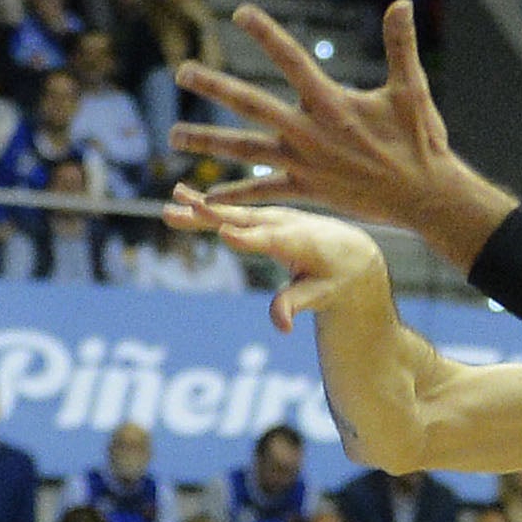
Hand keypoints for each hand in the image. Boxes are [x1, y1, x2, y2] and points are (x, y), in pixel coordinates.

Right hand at [166, 185, 399, 337]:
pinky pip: (230, 209)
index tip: (224, 233)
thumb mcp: (321, 294)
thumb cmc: (335, 277)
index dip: (245, 238)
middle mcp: (280, 223)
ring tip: (171, 203)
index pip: (266, 240)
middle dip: (211, 216)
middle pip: (240, 220)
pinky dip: (206, 202)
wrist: (350, 251)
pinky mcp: (261, 215)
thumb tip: (282, 327)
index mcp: (296, 242)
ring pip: (230, 212)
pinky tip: (180, 193)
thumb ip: (295, 305)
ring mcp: (269, 215)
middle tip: (181, 210)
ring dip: (199, 207)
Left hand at [171, 0, 509, 264]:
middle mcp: (310, 132)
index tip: (239, 12)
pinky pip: (264, 193)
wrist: (426, 197)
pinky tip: (206, 198)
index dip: (265, 33)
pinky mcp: (307, 190)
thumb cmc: (421, 142)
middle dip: (215, 86)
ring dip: (208, 141)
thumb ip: (400, 45)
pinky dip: (235, 196)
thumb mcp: (412, 89)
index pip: (290, 59)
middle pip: (250, 104)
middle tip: (181, 72)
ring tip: (174, 135)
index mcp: (332, 102)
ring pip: (245, 150)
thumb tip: (403, 2)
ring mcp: (304, 163)